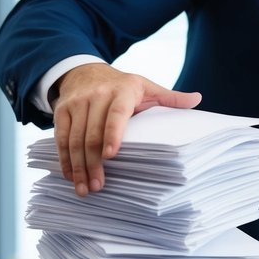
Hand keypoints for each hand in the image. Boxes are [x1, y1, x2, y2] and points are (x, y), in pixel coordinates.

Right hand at [52, 63, 200, 195]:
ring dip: (78, 166)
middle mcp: (96, 95)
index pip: (116, 115)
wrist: (84, 70)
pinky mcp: (62, 111)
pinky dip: (64, 159)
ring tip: (84, 188)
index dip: (112, 134)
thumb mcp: (146, 86)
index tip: (112, 156)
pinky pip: (60, 138)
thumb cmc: (121, 85)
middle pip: (92, 134)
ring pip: (74, 139)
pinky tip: (70, 176)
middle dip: (94, 163)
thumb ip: (169, 97)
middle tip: (98, 187)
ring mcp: (77, 103)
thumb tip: (197, 99)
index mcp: (122, 91)